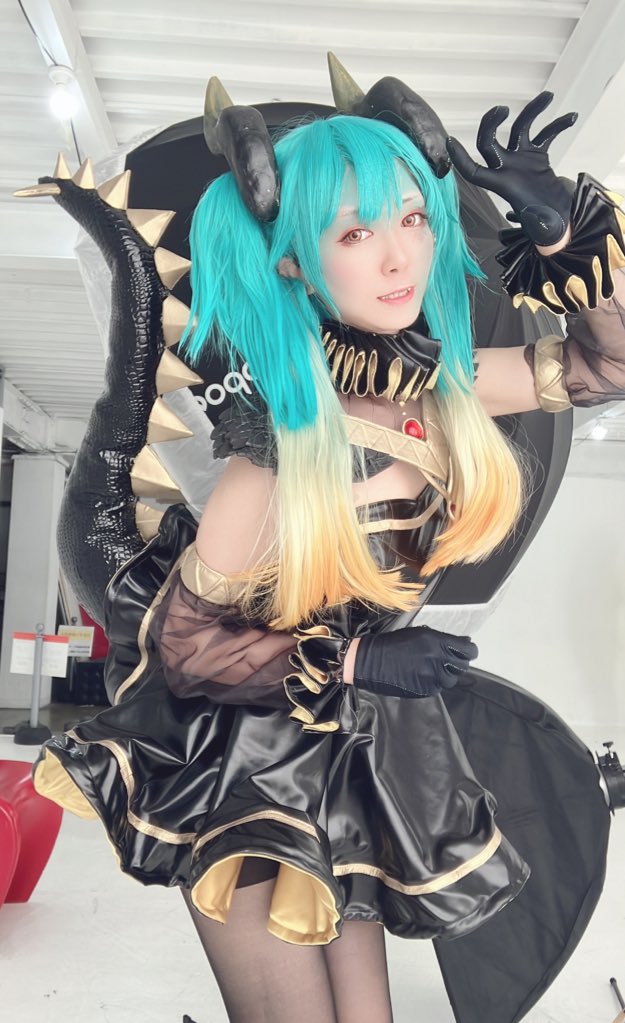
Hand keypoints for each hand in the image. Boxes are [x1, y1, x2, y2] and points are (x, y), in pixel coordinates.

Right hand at [352, 626, 477, 698]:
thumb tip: (462, 642)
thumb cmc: (393, 643)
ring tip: (435, 668)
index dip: (470, 651)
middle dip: (459, 662)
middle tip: (452, 659)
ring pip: (452, 679)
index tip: (467, 650)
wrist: (371, 662)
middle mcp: (437, 661)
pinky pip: (438, 688)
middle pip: (462, 666)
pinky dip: (435, 682)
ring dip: (447, 674)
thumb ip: (442, 639)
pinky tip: (424, 676)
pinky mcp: (424, 690)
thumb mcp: (419, 634)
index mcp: (437, 643)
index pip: (468, 651)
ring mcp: (431, 678)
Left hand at [447, 92, 576, 246]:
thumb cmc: (545, 226)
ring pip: (521, 128)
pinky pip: (545, 135)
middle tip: (501, 110)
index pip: (473, 171)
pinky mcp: (537, 157)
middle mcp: (507, 168)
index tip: (450, 141)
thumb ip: (532, 219)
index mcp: (501, 185)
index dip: (460, 159)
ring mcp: (521, 160)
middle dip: (490, 124)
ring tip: (548, 97)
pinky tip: (572, 118)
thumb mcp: (536, 224)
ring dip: (533, 111)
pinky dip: (558, 125)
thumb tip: (533, 224)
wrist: (558, 223)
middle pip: (489, 141)